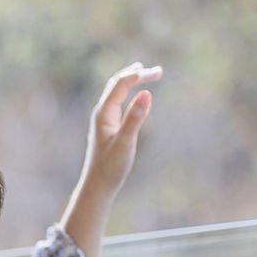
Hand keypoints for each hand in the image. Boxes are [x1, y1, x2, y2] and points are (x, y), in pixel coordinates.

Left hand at [78, 62, 162, 200]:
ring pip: (115, 92)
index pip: (120, 84)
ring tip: (146, 72)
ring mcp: (103, 120)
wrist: (98, 185)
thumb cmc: (111, 167)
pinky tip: (136, 94)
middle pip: (117, 84)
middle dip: (136, 74)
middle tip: (158, 71)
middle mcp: (101, 113)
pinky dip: (128, 92)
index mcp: (103, 114)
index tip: (158, 73)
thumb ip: (135, 118)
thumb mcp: (126, 142)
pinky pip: (117, 102)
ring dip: (131, 80)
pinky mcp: (107, 127)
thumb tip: (146, 93)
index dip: (139, 75)